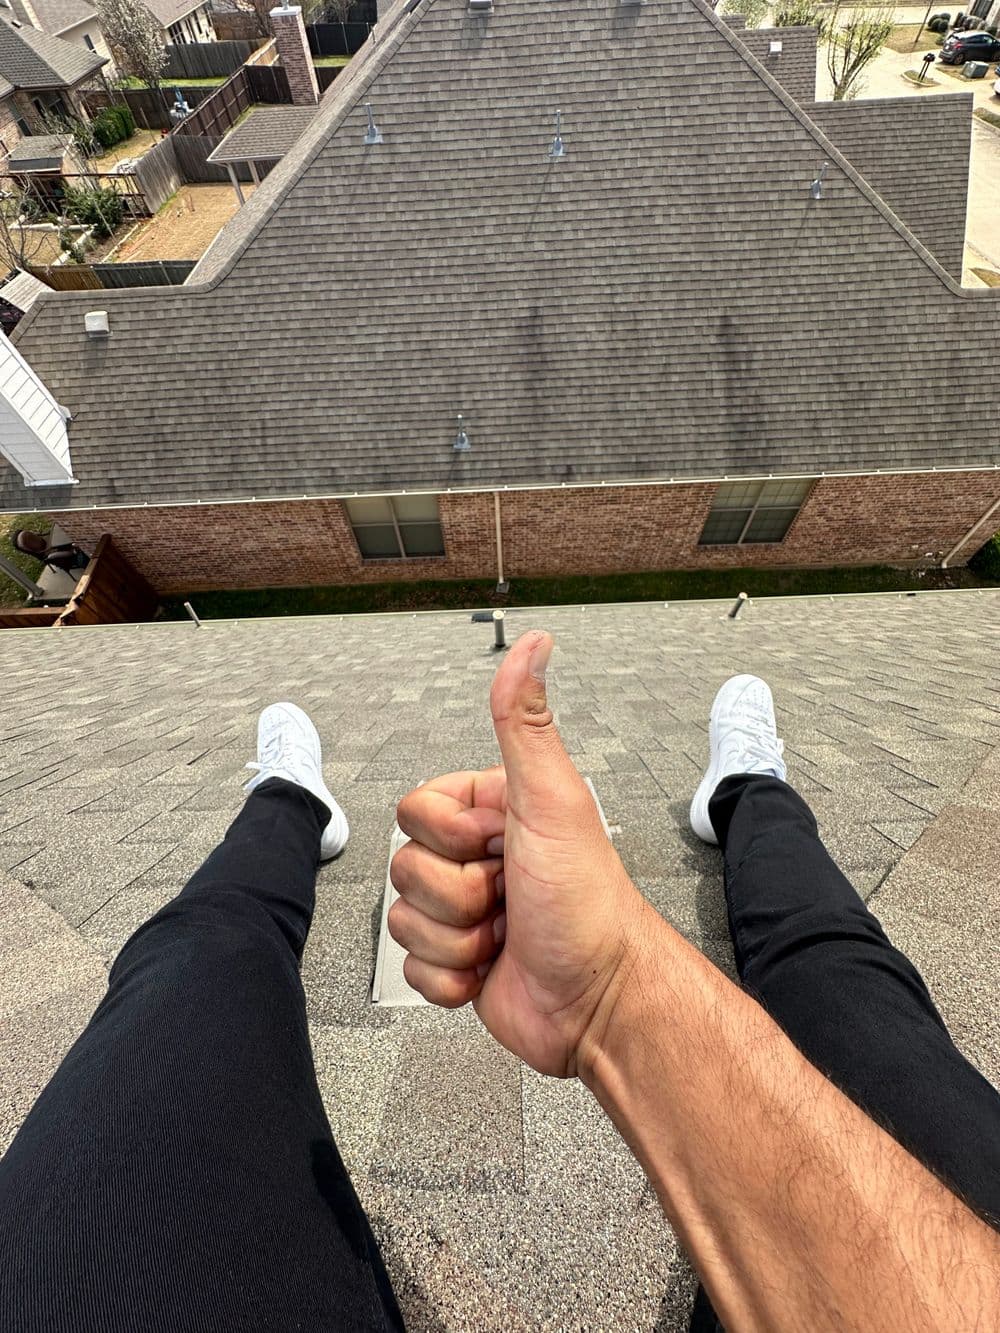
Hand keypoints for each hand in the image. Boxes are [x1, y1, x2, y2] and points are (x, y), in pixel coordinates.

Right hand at [390, 630, 647, 1077]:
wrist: (600, 1004)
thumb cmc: (587, 905)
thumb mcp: (553, 802)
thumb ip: (525, 725)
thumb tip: (532, 646)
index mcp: (493, 813)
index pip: (415, 810)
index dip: (450, 837)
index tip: (498, 845)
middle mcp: (477, 859)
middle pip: (404, 865)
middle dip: (456, 894)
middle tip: (509, 897)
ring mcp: (465, 912)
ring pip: (403, 918)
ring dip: (457, 938)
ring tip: (506, 936)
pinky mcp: (457, 963)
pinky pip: (412, 968)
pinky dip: (450, 978)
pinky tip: (491, 970)